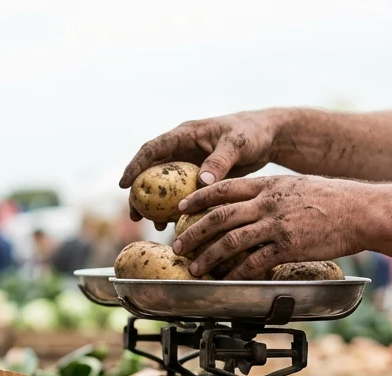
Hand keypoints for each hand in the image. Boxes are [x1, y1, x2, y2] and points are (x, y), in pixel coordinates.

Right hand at [119, 110, 287, 228]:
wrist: (266, 137)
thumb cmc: (251, 133)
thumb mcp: (237, 144)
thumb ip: (220, 161)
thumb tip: (202, 183)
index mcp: (185, 135)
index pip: (153, 149)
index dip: (136, 166)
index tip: (124, 184)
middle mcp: (182, 150)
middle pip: (151, 172)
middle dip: (140, 193)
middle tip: (134, 214)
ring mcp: (188, 165)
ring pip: (164, 186)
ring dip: (156, 205)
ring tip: (153, 225)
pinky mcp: (198, 178)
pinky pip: (182, 195)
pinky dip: (177, 209)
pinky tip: (176, 226)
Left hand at [174, 175, 366, 279]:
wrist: (363, 211)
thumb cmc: (334, 200)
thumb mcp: (297, 186)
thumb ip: (271, 194)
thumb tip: (250, 204)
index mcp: (268, 185)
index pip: (223, 188)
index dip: (198, 198)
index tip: (181, 209)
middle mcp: (268, 202)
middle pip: (219, 216)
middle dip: (193, 232)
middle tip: (178, 245)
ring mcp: (276, 224)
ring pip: (230, 241)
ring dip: (207, 256)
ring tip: (195, 267)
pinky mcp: (288, 246)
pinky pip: (254, 262)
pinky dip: (235, 273)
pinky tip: (226, 280)